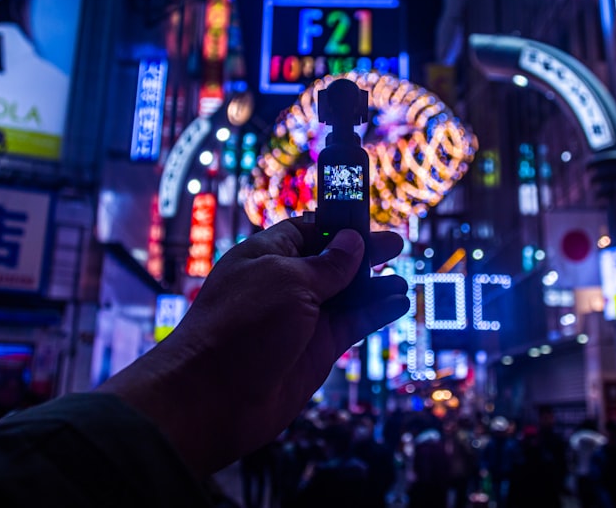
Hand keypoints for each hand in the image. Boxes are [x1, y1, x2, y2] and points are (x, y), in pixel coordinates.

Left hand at [99, 218, 408, 477]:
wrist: (213, 397)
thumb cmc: (239, 328)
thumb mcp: (288, 281)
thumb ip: (328, 264)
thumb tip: (353, 242)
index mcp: (267, 255)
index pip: (308, 229)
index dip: (339, 224)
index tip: (368, 218)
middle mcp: (285, 284)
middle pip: (332, 261)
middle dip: (364, 253)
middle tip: (396, 245)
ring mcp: (301, 318)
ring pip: (347, 295)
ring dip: (376, 286)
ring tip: (403, 280)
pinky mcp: (316, 349)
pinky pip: (353, 324)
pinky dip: (376, 313)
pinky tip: (398, 304)